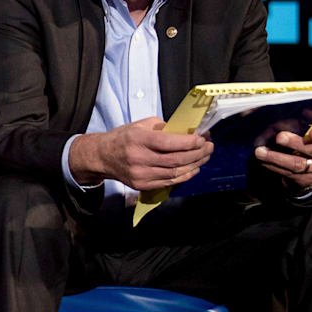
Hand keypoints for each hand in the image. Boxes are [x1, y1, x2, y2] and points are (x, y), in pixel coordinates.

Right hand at [68, 118, 212, 190]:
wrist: (102, 156)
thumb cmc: (123, 138)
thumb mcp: (141, 125)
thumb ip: (164, 128)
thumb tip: (187, 132)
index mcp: (138, 140)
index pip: (168, 143)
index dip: (188, 142)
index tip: (202, 138)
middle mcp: (138, 158)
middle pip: (175, 160)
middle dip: (197, 154)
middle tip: (209, 147)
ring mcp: (140, 174)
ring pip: (174, 173)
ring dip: (194, 165)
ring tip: (205, 157)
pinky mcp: (142, 185)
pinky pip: (169, 182)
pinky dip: (184, 176)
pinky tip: (193, 168)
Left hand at [254, 124, 311, 192]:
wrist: (308, 168)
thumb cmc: (305, 142)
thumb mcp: (306, 131)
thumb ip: (302, 122)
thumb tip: (301, 110)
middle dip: (293, 143)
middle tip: (279, 137)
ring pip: (297, 164)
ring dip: (276, 157)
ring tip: (260, 152)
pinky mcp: (304, 179)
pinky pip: (287, 173)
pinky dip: (272, 166)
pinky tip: (262, 160)